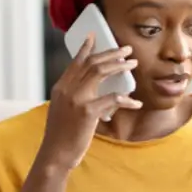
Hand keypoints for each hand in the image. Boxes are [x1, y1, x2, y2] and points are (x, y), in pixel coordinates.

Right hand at [37, 33, 140, 171]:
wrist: (55, 155)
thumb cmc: (61, 136)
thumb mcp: (63, 111)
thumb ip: (75, 97)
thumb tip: (94, 91)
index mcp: (60, 88)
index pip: (76, 62)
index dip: (86, 48)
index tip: (95, 36)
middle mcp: (67, 89)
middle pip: (92, 63)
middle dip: (111, 53)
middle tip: (127, 49)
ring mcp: (76, 99)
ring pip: (100, 72)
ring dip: (119, 66)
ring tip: (132, 63)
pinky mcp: (87, 111)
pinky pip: (112, 99)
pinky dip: (126, 100)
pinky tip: (136, 103)